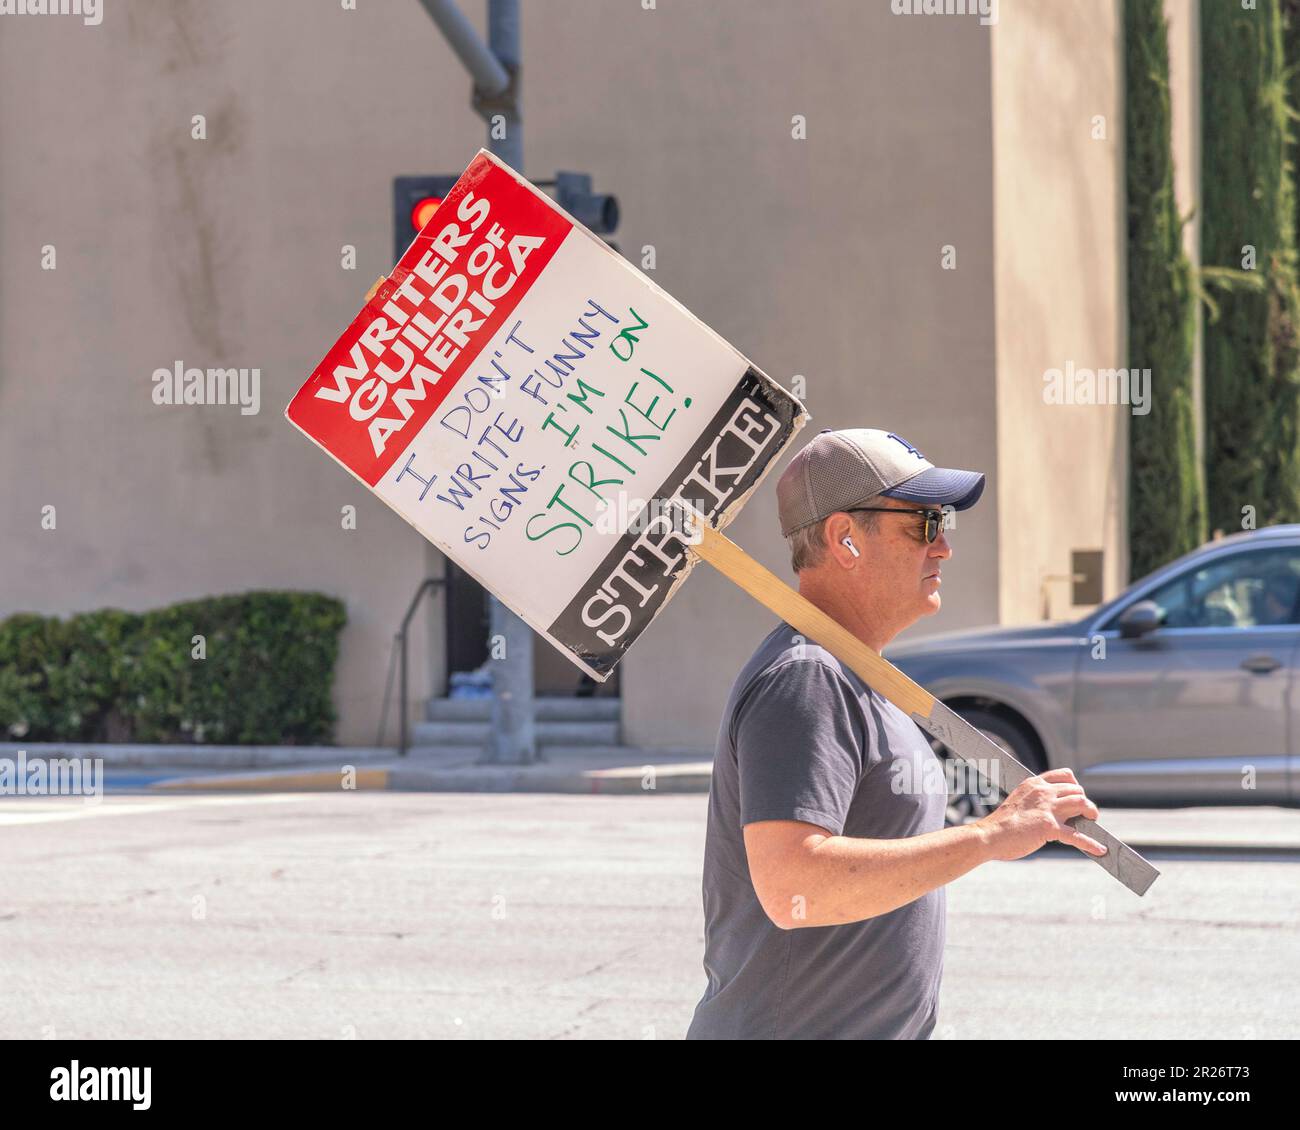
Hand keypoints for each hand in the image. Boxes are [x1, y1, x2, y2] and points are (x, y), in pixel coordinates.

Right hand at [975, 768, 1106, 861]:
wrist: (989, 836)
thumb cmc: (1001, 824)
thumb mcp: (1019, 802)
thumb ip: (1036, 801)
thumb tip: (1053, 811)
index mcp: (1034, 784)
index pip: (1065, 775)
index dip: (1076, 785)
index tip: (1077, 796)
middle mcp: (1042, 792)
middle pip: (1077, 790)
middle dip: (1085, 802)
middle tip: (1085, 814)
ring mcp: (1047, 809)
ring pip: (1082, 803)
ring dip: (1091, 813)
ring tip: (1093, 822)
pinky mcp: (1049, 827)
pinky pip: (1077, 835)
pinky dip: (1091, 843)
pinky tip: (1100, 850)